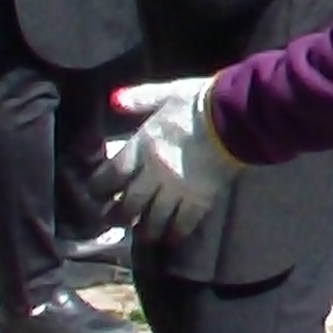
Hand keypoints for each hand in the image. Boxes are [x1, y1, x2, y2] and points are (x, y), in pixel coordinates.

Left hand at [101, 78, 246, 240]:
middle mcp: (154, 172)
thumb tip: (113, 100)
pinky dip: (175, 234)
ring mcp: (176, 189)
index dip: (99, 188)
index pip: (110, 175)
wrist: (236, 116)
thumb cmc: (200, 102)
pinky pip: (183, 224)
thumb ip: (140, 98)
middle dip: (118, 216)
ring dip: (144, 230)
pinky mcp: (200, 200)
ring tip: (143, 234)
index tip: (97, 195)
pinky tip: (171, 239)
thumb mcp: (167, 94)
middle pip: (128, 204)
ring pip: (153, 219)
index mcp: (142, 146)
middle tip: (115, 221)